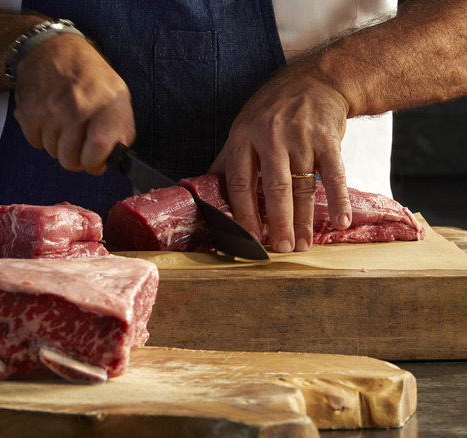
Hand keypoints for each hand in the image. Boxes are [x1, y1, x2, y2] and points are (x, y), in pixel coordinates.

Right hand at [13, 33, 135, 174]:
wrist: (52, 50)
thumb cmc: (88, 75)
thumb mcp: (118, 94)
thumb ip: (122, 128)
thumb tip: (118, 158)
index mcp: (106, 101)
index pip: (98, 149)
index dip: (95, 164)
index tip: (94, 162)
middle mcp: (78, 106)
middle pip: (71, 159)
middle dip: (75, 158)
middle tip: (78, 143)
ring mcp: (51, 110)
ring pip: (53, 153)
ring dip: (58, 144)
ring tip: (64, 122)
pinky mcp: (29, 113)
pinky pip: (36, 143)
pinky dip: (42, 136)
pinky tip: (49, 118)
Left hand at [209, 70, 352, 252]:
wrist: (314, 80)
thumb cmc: (272, 110)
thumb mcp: (243, 127)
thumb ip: (228, 160)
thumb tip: (204, 191)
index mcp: (243, 137)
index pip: (239, 182)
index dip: (243, 213)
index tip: (248, 238)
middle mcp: (270, 136)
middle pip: (274, 187)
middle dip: (277, 222)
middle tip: (280, 249)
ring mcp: (300, 137)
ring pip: (302, 186)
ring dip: (304, 220)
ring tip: (304, 245)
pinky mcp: (328, 138)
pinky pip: (334, 174)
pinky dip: (339, 199)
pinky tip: (340, 221)